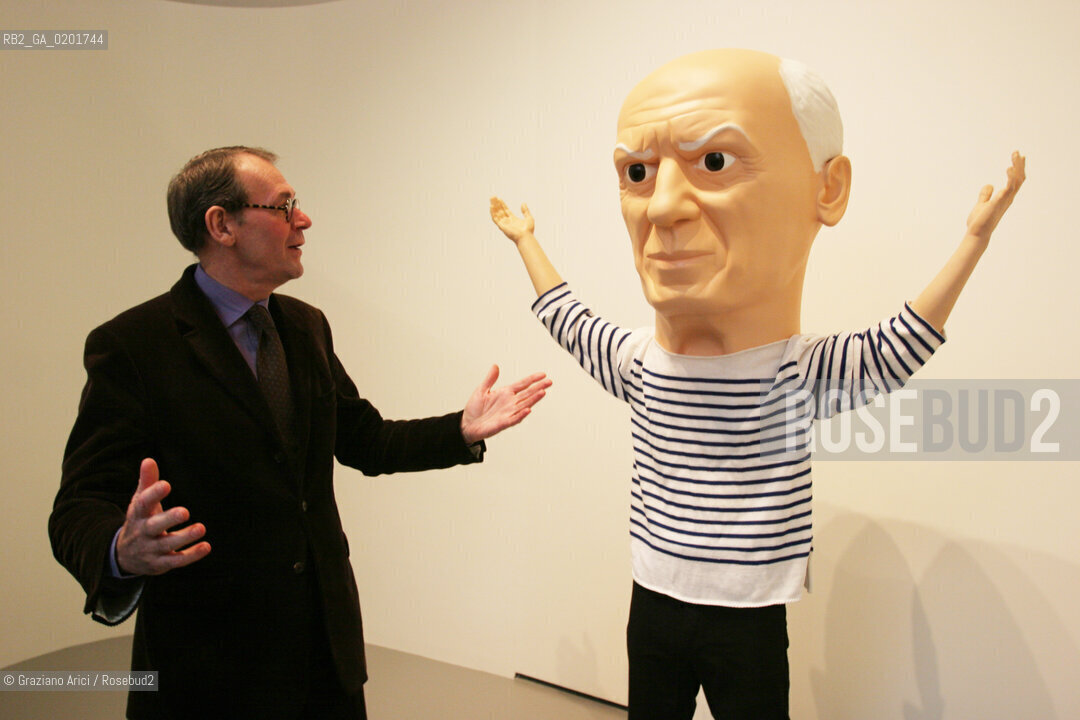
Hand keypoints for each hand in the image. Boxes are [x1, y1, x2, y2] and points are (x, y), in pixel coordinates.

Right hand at [115, 458, 210, 575]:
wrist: (124, 555)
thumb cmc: (140, 520)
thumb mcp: (140, 502)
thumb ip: (147, 482)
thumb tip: (149, 460)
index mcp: (138, 514)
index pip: (143, 503)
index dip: (153, 494)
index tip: (166, 484)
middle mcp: (143, 532)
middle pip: (154, 526)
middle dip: (168, 519)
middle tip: (185, 511)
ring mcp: (151, 549)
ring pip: (167, 545)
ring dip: (184, 537)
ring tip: (201, 528)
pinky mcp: (160, 564)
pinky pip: (176, 561)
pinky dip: (191, 555)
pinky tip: (206, 546)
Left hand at [461, 365, 551, 443]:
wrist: (467, 424)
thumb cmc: (475, 409)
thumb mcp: (481, 390)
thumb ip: (490, 379)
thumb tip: (495, 366)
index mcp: (505, 393)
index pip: (522, 384)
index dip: (532, 379)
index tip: (543, 375)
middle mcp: (510, 402)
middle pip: (527, 394)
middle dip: (538, 388)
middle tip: (549, 382)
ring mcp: (508, 413)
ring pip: (524, 405)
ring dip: (533, 399)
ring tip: (542, 392)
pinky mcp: (503, 423)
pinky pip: (515, 418)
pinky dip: (521, 414)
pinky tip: (528, 409)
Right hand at [490, 197, 535, 243]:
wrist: (526, 237)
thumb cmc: (528, 230)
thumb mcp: (529, 217)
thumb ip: (525, 210)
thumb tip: (523, 203)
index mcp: (513, 219)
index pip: (505, 210)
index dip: (502, 204)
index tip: (499, 199)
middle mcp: (507, 221)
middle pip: (500, 211)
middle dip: (496, 204)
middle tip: (493, 197)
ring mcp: (504, 224)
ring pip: (496, 213)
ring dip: (493, 206)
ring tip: (491, 199)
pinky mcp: (501, 226)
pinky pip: (495, 219)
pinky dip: (492, 213)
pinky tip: (491, 206)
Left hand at [965, 151, 1025, 245]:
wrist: (976, 234)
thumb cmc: (980, 221)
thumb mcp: (982, 204)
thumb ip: (986, 195)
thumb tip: (990, 184)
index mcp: (1005, 198)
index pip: (1015, 181)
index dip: (1018, 169)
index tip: (1017, 156)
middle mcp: (1008, 199)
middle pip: (1018, 179)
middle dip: (1019, 165)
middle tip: (1017, 152)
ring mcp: (1004, 201)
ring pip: (1016, 182)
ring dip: (1016, 168)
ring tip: (1015, 156)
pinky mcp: (998, 203)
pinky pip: (1007, 189)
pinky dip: (1010, 179)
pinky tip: (1009, 169)